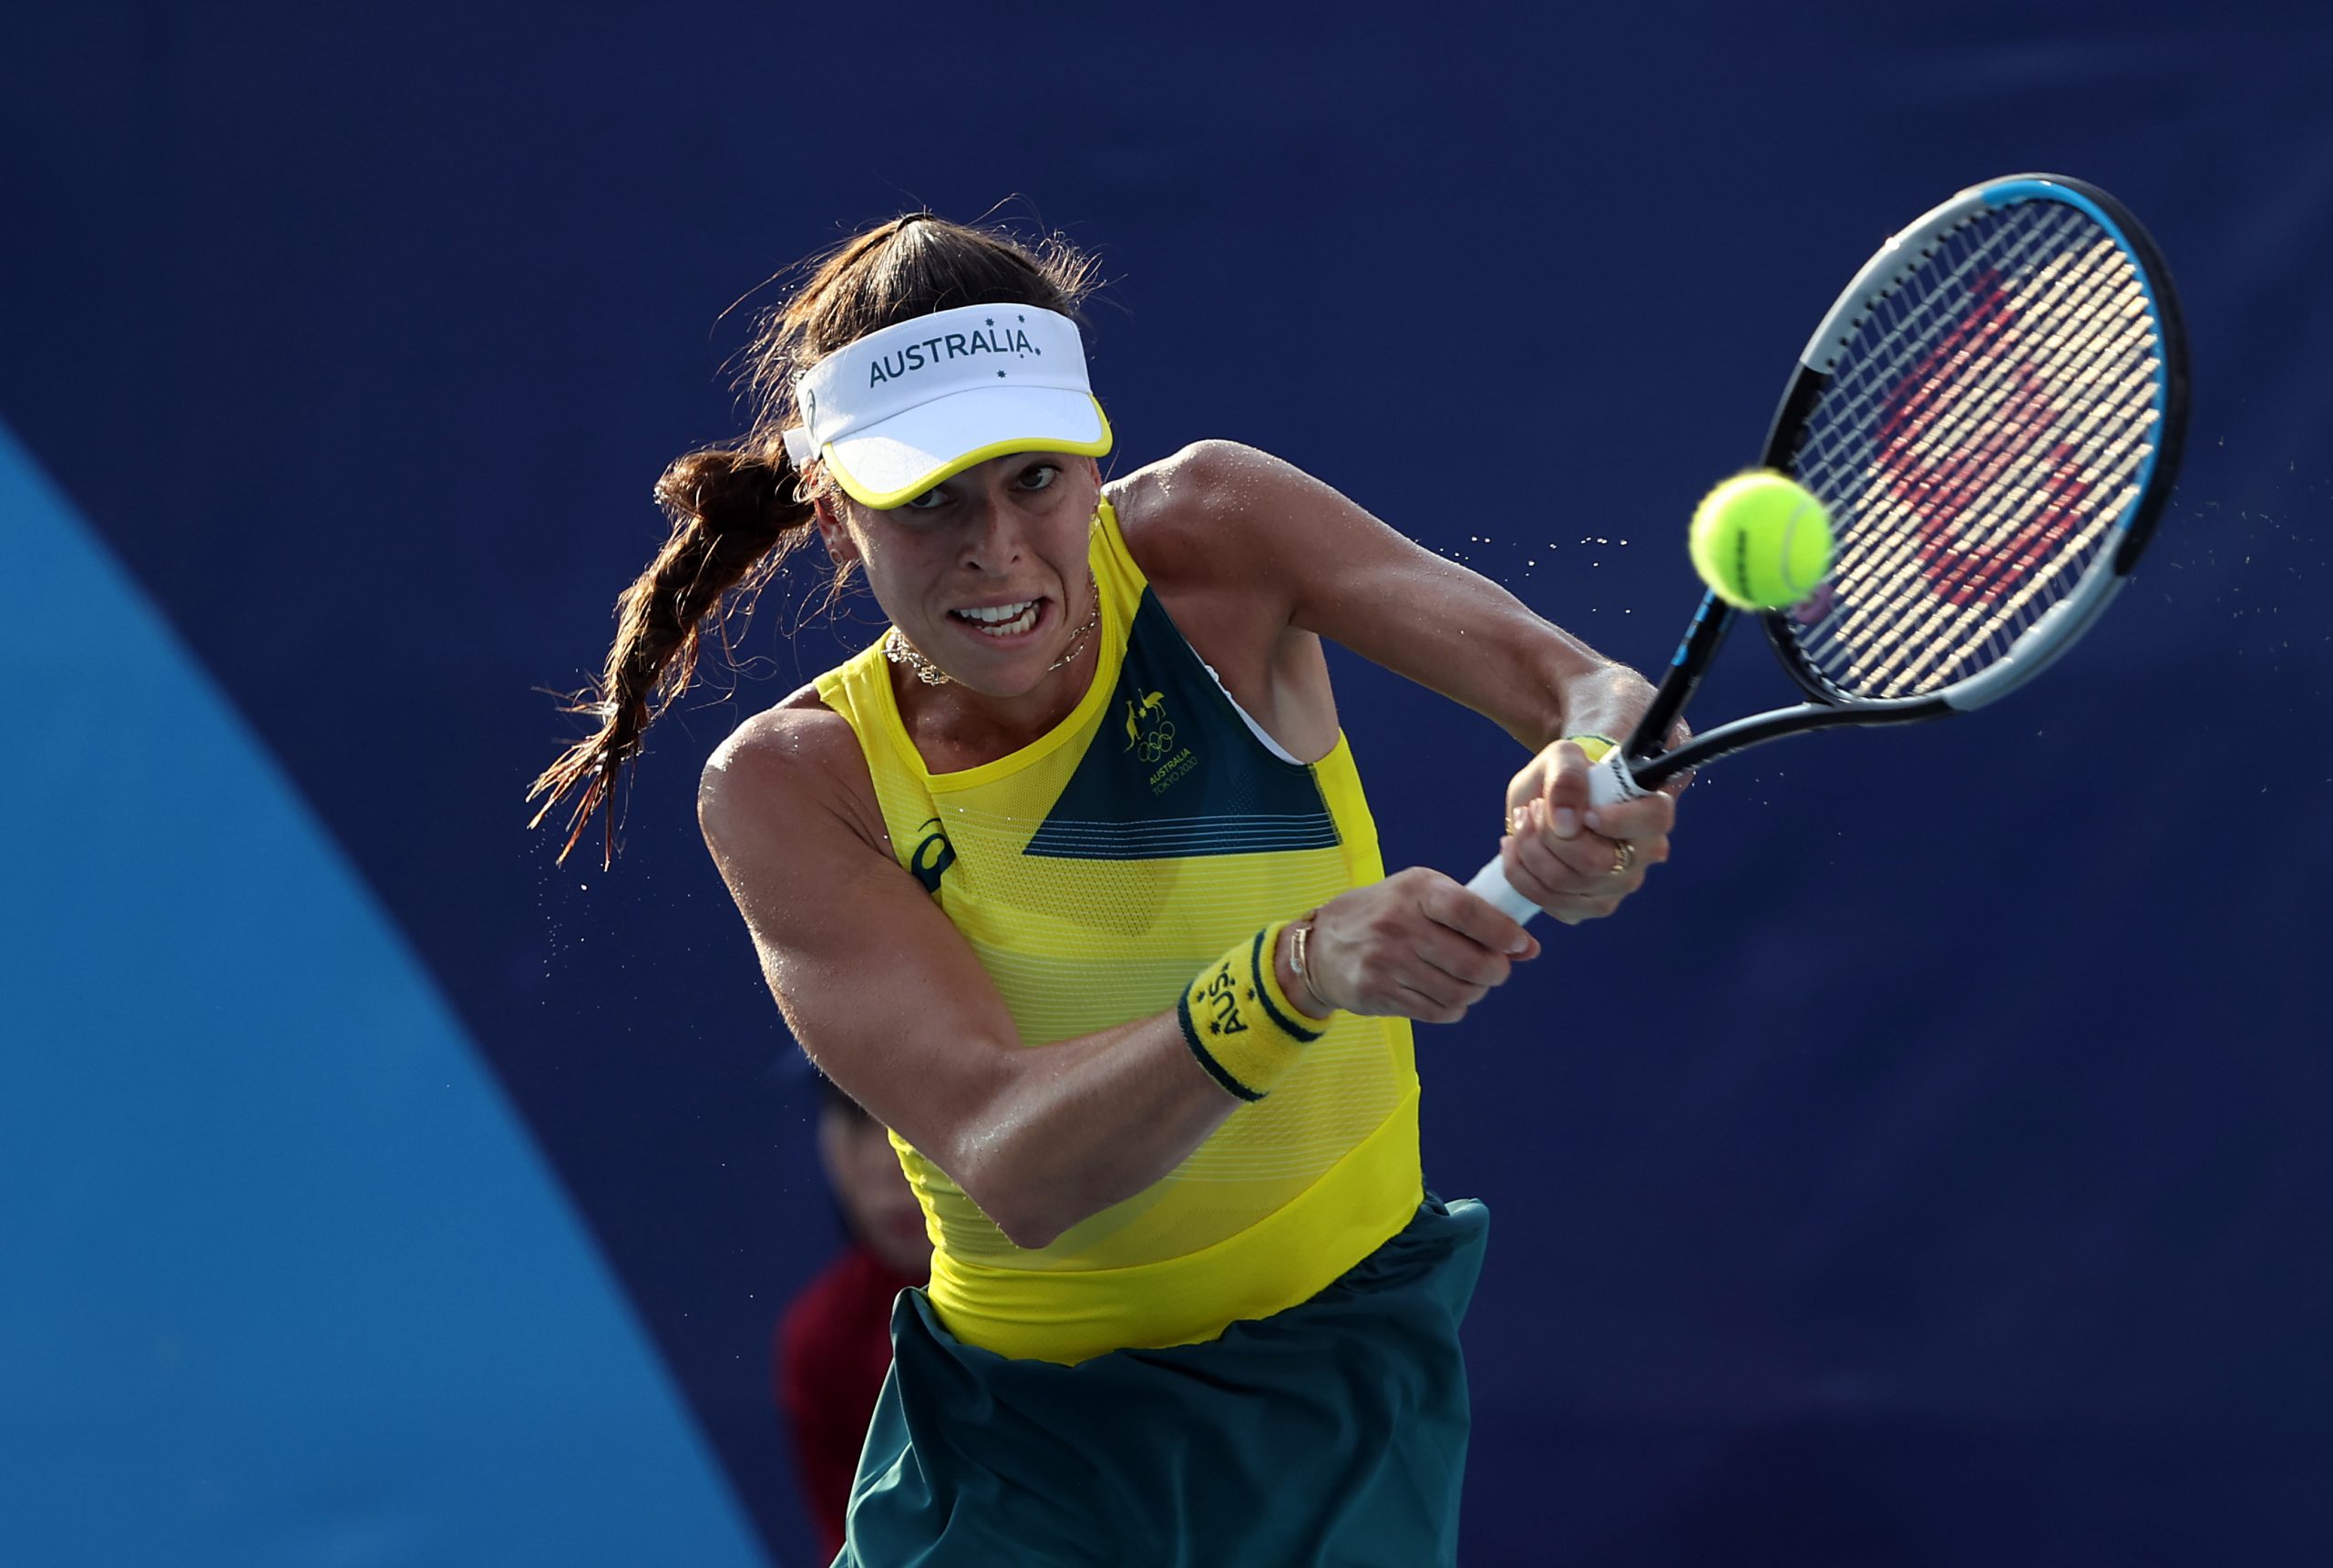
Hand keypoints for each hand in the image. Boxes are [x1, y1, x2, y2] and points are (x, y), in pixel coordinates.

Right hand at [1294, 867, 1540, 1024]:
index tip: (1520, 945)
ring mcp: (1386, 962)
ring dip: (1474, 992)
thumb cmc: (1383, 914)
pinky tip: (1445, 995)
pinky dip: (1453, 1009)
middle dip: (1496, 972)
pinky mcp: (1378, 993)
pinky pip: (1437, 1012)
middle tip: (1495, 970)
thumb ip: (1472, 914)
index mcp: (1415, 891)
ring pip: (1458, 993)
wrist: (1321, 947)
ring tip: (1468, 982)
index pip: (1468, 911)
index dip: (1502, 932)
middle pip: (1471, 962)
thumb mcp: (1419, 894)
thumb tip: (1527, 948)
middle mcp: (1399, 925)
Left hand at [1497, 738, 1676, 924]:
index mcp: (1650, 811)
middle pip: (1597, 862)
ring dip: (1529, 851)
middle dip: (1550, 835)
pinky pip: (1549, 902)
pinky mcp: (1585, 907)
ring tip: (1521, 822)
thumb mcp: (1562, 757)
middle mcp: (1641, 856)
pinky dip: (1520, 874)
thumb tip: (1566, 820)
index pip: (1654, 820)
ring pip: (1566, 884)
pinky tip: (1516, 848)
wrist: (1548, 803)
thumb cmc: (1565, 778)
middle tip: (1532, 808)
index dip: (1618, 820)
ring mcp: (1615, 887)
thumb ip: (1567, 774)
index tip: (1585, 812)